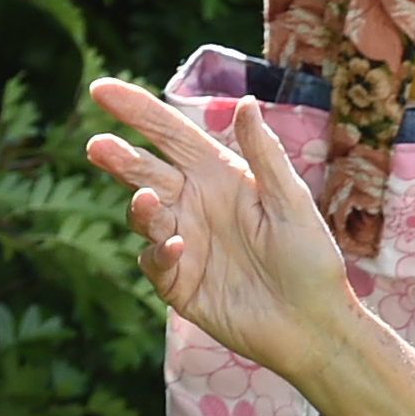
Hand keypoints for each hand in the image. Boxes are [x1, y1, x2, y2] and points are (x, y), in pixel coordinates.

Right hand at [88, 79, 355, 381]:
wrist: (315, 326)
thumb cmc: (312, 261)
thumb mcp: (292, 203)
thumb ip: (265, 155)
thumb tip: (245, 102)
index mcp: (219, 177)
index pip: (169, 135)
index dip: (136, 110)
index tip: (100, 89)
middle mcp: (195, 204)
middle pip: (144, 170)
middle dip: (119, 157)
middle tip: (99, 147)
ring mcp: (183, 242)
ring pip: (142, 214)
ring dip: (140, 206)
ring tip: (147, 200)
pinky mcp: (178, 281)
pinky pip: (154, 261)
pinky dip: (159, 252)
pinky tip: (176, 246)